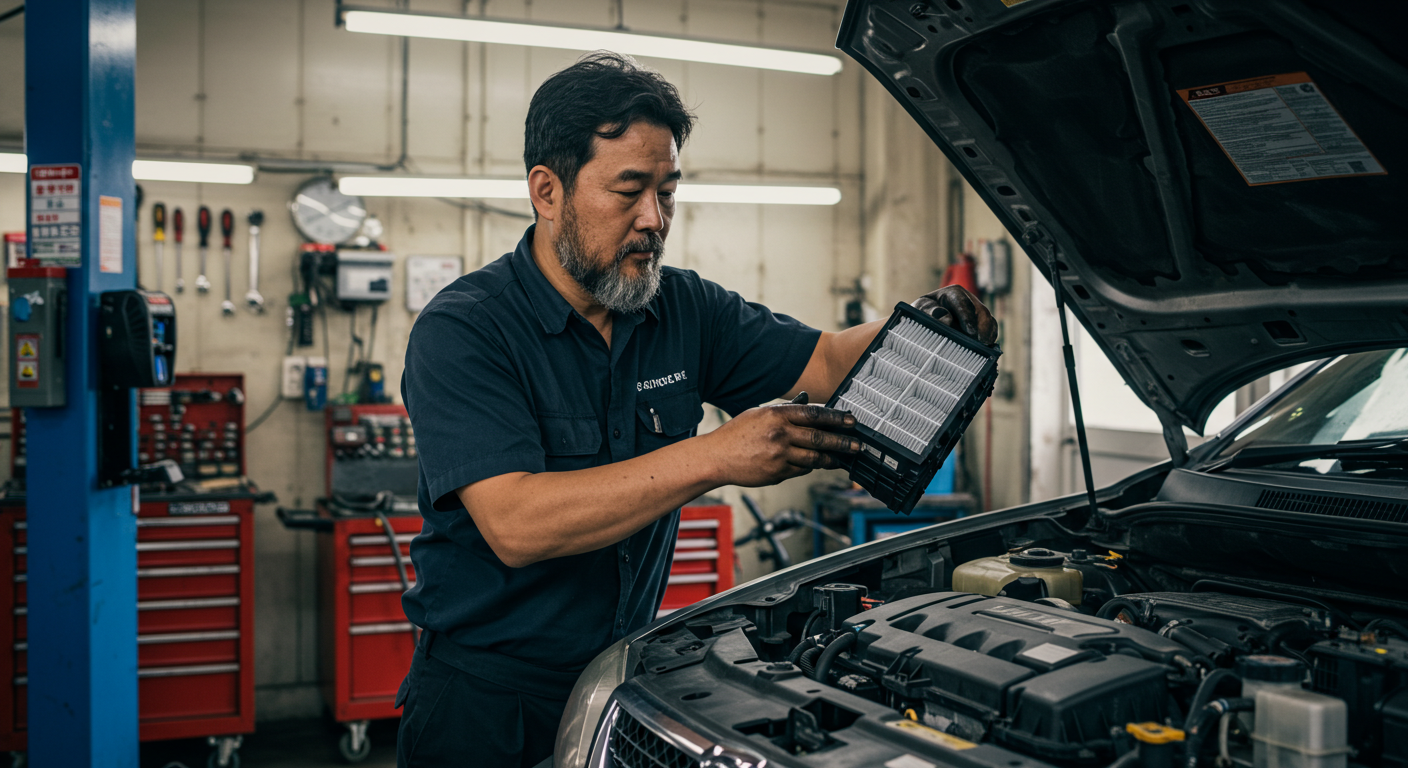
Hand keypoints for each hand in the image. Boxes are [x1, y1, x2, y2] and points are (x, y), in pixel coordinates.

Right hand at [704, 401, 858, 486]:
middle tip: (856, 444)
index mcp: (776, 415)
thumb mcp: (758, 414)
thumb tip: (806, 403)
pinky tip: (817, 465)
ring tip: (842, 459)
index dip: (836, 418)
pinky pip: (801, 470)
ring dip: (832, 459)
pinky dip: (811, 467)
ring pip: (814, 458)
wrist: (716, 458)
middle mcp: (780, 434)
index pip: (814, 414)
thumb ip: (783, 410)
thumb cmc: (735, 434)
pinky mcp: (777, 473)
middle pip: (819, 438)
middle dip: (842, 442)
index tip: (850, 421)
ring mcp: (779, 455)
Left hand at [913, 285, 997, 344]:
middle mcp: (968, 299)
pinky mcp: (982, 321)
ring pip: (987, 319)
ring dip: (987, 332)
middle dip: (981, 326)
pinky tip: (988, 346)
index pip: (962, 301)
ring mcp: (977, 310)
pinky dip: (990, 335)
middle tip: (980, 341)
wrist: (926, 320)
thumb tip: (947, 320)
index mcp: (953, 293)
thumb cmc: (923, 314)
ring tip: (984, 345)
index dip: (967, 316)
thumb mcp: (921, 311)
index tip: (970, 330)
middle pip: (979, 310)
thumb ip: (930, 312)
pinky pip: (991, 327)